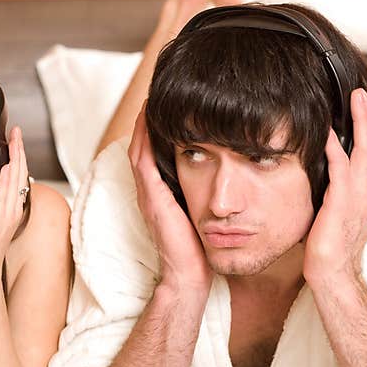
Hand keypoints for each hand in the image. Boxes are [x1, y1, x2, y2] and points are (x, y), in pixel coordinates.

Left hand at [0, 127, 29, 286]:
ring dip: (15, 161)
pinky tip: (6, 168)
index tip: (13, 138)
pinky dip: (6, 182)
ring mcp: (8, 217)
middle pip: (20, 174)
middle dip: (18, 151)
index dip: (16, 156)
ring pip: (15, 182)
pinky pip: (4, 198)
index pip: (16, 176)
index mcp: (10, 208)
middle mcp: (13, 210)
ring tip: (14, 142)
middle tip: (16, 131)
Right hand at [129, 104, 211, 292]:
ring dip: (145, 119)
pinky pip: (142, 158)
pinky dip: (144, 134)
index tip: (170, 105)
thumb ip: (205, 194)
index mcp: (160, 193)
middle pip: (143, 143)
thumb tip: (226, 175)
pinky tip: (150, 114)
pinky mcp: (151, 196)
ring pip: (139, 146)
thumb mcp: (203, 214)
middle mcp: (150, 190)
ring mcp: (147, 192)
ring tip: (153, 94)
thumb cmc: (199, 249)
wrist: (189, 275)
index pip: (154, 152)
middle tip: (158, 90)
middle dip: (149, 118)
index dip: (157, 128)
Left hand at [303, 89, 366, 287]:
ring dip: (360, 122)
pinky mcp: (342, 201)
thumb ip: (344, 188)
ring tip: (352, 101)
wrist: (333, 271)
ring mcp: (360, 195)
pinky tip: (326, 132)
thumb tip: (333, 169)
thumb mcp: (344, 209)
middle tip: (361, 94)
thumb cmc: (333, 244)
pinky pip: (341, 167)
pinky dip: (335, 146)